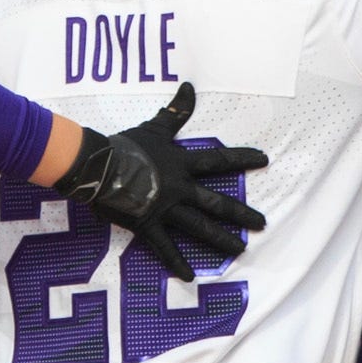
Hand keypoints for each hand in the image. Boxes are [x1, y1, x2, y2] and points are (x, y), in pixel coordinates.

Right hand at [50, 83, 270, 265]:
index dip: (243, 158)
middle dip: (242, 213)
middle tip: (262, 223)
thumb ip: (176, 111)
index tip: (264, 160)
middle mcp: (180, 188)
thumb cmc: (125, 145)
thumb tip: (190, 85)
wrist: (97, 164)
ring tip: (240, 250)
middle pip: (217, 202)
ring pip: (200, 227)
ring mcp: (166, 208)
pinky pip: (165, 248)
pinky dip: (176, 263)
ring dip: (221, 239)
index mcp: (182, 163)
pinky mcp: (148, 225)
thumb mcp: (154, 127)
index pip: (219, 160)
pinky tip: (190, 277)